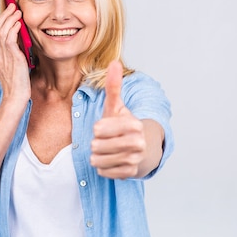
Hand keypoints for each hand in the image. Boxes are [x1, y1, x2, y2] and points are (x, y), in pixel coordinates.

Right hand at [0, 3, 30, 104]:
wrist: (16, 98)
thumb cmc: (19, 86)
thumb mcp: (17, 67)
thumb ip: (17, 55)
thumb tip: (23, 44)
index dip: (3, 22)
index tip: (9, 14)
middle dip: (4, 16)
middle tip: (12, 6)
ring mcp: (3, 56)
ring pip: (1, 31)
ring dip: (9, 19)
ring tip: (17, 10)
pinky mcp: (12, 58)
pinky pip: (9, 39)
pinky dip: (13, 29)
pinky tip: (19, 23)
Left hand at [91, 61, 145, 178]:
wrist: (141, 150)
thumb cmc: (122, 126)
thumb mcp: (116, 106)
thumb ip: (114, 86)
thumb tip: (114, 62)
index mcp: (133, 124)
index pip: (98, 129)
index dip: (97, 129)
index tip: (104, 128)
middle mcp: (137, 142)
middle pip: (97, 145)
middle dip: (96, 144)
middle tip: (105, 141)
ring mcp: (135, 159)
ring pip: (98, 160)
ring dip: (97, 156)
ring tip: (107, 150)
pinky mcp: (130, 173)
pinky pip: (103, 171)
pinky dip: (103, 167)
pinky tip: (111, 161)